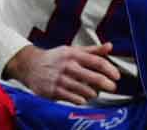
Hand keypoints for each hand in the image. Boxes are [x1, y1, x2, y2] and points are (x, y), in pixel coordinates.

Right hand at [3, 42, 120, 104]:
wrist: (30, 66)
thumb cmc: (55, 58)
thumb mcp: (72, 50)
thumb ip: (92, 50)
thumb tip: (110, 46)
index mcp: (74, 54)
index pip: (97, 61)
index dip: (110, 69)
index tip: (116, 76)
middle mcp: (68, 66)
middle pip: (94, 78)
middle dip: (107, 84)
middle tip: (112, 87)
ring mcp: (61, 80)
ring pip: (86, 91)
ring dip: (93, 93)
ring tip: (93, 92)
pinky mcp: (54, 91)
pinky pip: (75, 99)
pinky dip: (82, 100)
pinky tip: (82, 97)